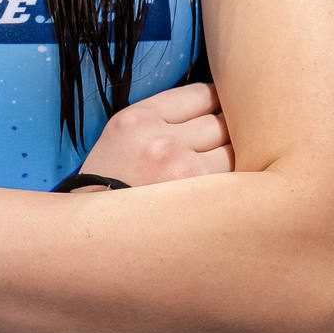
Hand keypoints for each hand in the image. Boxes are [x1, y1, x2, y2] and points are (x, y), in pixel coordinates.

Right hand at [78, 82, 234, 188]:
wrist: (97, 238)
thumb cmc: (110, 185)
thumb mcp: (122, 136)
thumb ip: (161, 118)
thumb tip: (211, 110)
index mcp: (137, 119)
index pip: (200, 94)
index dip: (215, 103)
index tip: (220, 112)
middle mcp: (160, 140)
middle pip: (220, 121)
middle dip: (226, 131)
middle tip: (226, 145)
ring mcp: (181, 170)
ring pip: (233, 149)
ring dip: (233, 157)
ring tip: (228, 169)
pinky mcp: (199, 200)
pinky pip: (235, 180)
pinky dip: (236, 184)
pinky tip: (227, 191)